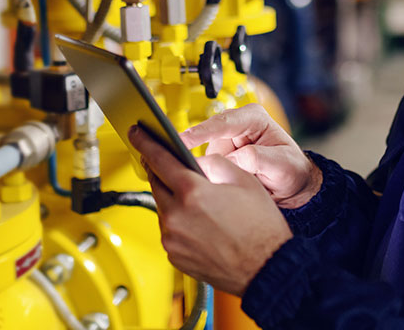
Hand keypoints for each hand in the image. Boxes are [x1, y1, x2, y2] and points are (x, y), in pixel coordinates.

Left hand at [128, 124, 291, 295]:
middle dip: (160, 171)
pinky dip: (178, 222)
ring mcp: (173, 239)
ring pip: (163, 207)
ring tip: (197, 200)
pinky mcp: (174, 255)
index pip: (159, 159)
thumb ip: (214, 163)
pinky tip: (199, 222)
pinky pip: (170, 230)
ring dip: (173, 198)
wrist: (266, 268)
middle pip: (156, 183)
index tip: (137, 134)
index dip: (145, 142)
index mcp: (193, 193)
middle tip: (169, 164)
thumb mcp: (244, 180)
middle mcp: (177, 217)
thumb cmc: (261, 228)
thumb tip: (196, 161)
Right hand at [181, 104, 322, 208]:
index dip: (201, 132)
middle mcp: (237, 125)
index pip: (223, 122)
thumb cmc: (292, 169)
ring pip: (206, 154)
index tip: (183, 140)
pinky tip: (218, 182)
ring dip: (210, 169)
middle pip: (208, 137)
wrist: (293, 184)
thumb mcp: (281, 165)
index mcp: (254, 117)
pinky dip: (210, 174)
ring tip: (226, 181)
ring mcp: (226, 140)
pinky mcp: (219, 155)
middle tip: (195, 168)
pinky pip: (207, 164)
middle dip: (203, 154)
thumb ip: (257, 159)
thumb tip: (231, 159)